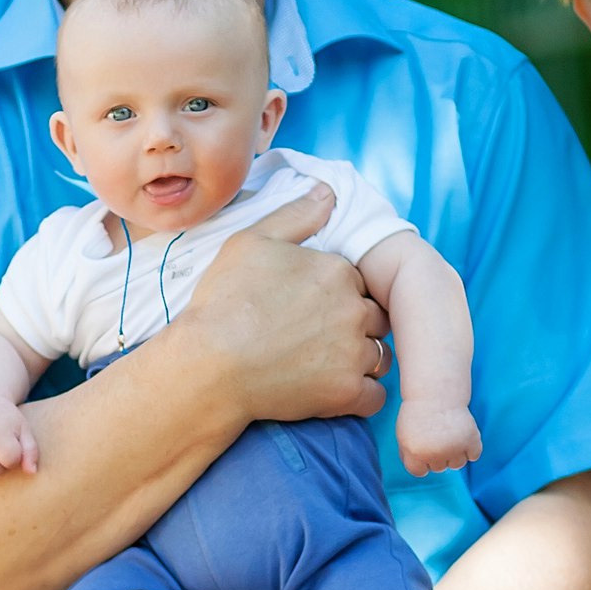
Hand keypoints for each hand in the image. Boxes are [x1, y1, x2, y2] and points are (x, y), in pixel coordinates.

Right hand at [176, 185, 390, 425]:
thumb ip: (296, 214)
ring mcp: (352, 353)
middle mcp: (353, 310)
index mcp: (337, 271)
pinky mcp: (345, 393)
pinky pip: (374, 397)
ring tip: (328, 363)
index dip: (339, 294)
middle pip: (376, 317)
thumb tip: (329, 192)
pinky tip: (334, 390)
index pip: (359, 282)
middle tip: (320, 337)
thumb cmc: (224, 303)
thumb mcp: (251, 242)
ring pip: (382, 355)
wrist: (208, 365)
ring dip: (364, 359)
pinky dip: (360, 395)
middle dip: (356, 325)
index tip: (312, 308)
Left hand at [395, 400, 481, 475]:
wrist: (437, 392)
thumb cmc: (419, 413)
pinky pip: (473, 455)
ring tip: (450, 434)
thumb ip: (408, 455)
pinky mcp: (471, 441)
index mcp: (414, 453)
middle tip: (438, 434)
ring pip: (458, 464)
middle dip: (439, 454)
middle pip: (440, 468)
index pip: (420, 472)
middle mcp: (434, 454)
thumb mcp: (404, 434)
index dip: (422, 459)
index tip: (424, 445)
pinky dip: (471, 447)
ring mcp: (453, 449)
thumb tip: (422, 472)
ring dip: (456, 452)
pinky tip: (463, 433)